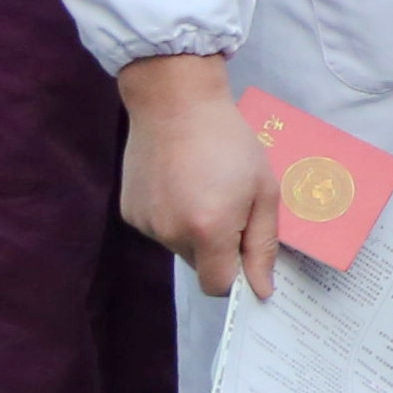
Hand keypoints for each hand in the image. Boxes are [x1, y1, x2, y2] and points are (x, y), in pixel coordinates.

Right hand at [117, 55, 279, 299]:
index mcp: (208, 230)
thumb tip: (262, 290)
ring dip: (195, 231)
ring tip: (203, 187)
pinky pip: (160, 229)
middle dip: (219, 247)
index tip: (247, 251)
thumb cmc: (229, 141)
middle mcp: (171, 234)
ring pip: (179, 247)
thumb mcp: (263, 190)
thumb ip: (263, 245)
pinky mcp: (129, 212)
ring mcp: (145, 224)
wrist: (174, 102)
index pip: (219, 286)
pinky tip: (180, 182)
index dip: (237, 275)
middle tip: (231, 205)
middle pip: (201, 266)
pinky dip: (173, 216)